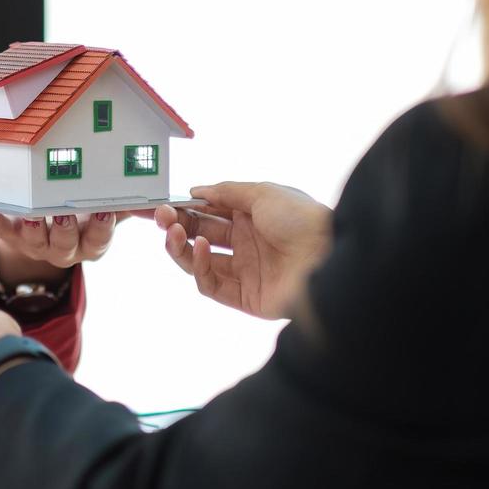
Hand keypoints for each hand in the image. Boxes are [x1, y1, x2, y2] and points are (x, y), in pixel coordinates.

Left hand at [0, 211, 133, 279]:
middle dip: (65, 230)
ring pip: (36, 243)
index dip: (101, 228)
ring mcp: (37, 246)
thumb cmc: (84, 213)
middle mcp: (64, 250)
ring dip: (33, 228)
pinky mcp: (13, 238)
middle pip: (66, 245)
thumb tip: (165, 203)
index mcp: (90, 244)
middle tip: (63, 213)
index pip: (99, 240)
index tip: (103, 210)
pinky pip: (2, 232)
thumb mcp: (108, 211)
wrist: (46, 226)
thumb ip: (131, 205)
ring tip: (32, 213)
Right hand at [156, 182, 332, 319]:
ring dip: (180, 246)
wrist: (329, 257)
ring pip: (199, 262)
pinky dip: (200, 267)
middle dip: (175, 225)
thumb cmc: (302, 219)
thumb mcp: (262, 193)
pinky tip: (202, 247)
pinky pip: (211, 284)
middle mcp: (246, 243)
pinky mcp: (245, 297)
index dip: (182, 209)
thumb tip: (195, 191)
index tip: (160, 204)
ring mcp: (244, 271)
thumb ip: (225, 192)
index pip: (207, 213)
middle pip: (199, 236)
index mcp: (250, 217)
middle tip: (158, 216)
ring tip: (171, 231)